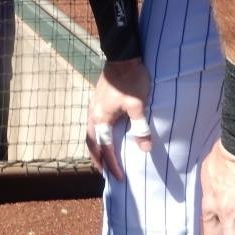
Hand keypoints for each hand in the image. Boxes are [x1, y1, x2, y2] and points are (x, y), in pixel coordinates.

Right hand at [85, 57, 152, 179]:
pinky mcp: (97, 100)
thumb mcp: (138, 105)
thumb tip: (145, 149)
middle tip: (104, 173)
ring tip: (101, 157)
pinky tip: (103, 135)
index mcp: (101, 118)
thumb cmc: (131, 81)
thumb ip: (140, 128)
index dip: (113, 164)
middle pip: (91, 142)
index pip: (106, 147)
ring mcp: (93, 106)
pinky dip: (96, 135)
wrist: (122, 57)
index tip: (120, 178)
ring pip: (90, 133)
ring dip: (95, 147)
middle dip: (97, 159)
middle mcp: (94, 114)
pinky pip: (93, 124)